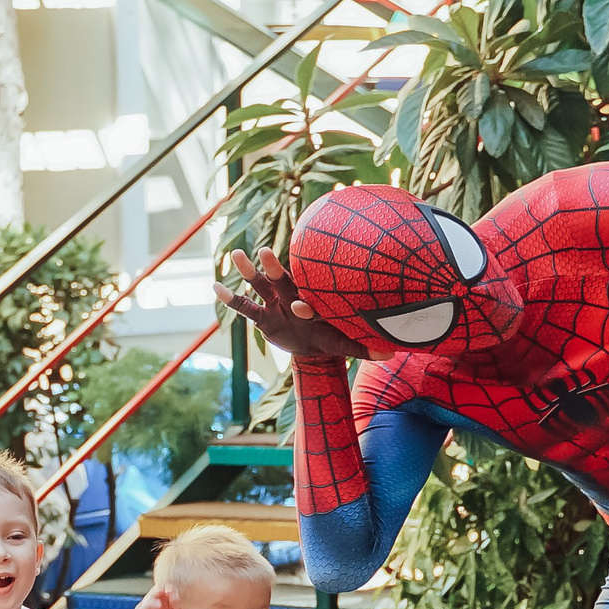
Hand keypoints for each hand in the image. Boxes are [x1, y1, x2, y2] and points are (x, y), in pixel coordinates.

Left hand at [132, 582, 182, 608]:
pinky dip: (178, 605)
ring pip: (176, 597)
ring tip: (170, 595)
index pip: (159, 587)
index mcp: (154, 597)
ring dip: (174, 595)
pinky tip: (174, 603)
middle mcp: (164, 601)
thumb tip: (160, 602)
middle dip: (169, 588)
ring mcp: (171, 608)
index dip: (160, 587)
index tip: (159, 591)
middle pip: (169, 590)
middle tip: (168, 590)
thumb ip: (149, 604)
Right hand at [216, 249, 392, 361]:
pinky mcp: (264, 316)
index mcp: (312, 302)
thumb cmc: (330, 337)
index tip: (300, 307)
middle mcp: (292, 297)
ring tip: (236, 255)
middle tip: (263, 252)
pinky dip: (231, 298)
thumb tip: (393, 356)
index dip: (304, 305)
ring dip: (248, 271)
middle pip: (282, 281)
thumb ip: (364, 349)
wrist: (315, 344)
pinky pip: (245, 307)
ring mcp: (276, 303)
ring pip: (260, 285)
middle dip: (273, 268)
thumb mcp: (345, 345)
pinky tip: (215, 286)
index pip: (307, 301)